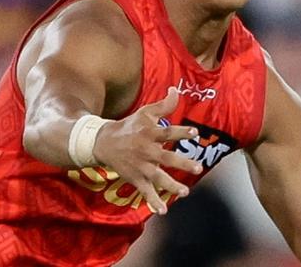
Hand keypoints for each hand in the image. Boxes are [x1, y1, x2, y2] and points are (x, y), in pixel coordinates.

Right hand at [92, 87, 201, 213]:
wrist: (103, 142)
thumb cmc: (129, 126)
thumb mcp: (145, 113)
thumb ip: (163, 105)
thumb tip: (175, 89)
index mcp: (150, 133)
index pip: (168, 132)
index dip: (181, 132)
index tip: (195, 133)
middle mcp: (147, 150)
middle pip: (166, 157)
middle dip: (182, 163)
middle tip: (198, 168)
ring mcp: (141, 166)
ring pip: (158, 178)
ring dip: (171, 186)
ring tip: (184, 192)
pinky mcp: (136, 178)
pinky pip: (145, 191)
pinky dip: (153, 201)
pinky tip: (163, 210)